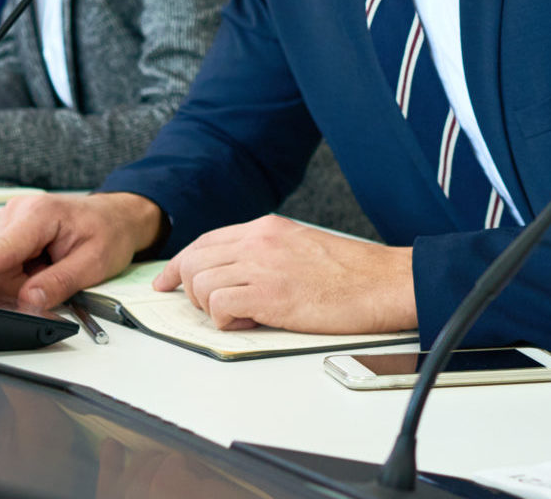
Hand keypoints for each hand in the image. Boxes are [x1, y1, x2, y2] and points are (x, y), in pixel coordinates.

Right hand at [0, 191, 163, 312]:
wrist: (115, 217)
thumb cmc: (108, 232)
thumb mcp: (94, 263)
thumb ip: (59, 284)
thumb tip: (30, 301)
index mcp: (39, 214)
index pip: (2, 249)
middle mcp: (16, 212)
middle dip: (19, 286)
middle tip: (53, 278)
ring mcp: (6, 221)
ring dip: (19, 280)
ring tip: (49, 266)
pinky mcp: (4, 231)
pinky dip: (17, 273)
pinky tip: (38, 265)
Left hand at [151, 215, 415, 334]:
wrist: (383, 283)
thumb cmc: (352, 275)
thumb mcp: (302, 247)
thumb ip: (267, 255)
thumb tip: (236, 279)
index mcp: (267, 228)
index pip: (205, 242)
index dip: (179, 265)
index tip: (166, 281)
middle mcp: (259, 241)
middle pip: (194, 262)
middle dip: (192, 291)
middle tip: (214, 309)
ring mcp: (262, 265)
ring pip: (200, 284)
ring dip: (212, 307)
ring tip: (243, 315)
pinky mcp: (269, 294)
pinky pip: (219, 306)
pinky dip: (227, 320)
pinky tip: (251, 321)